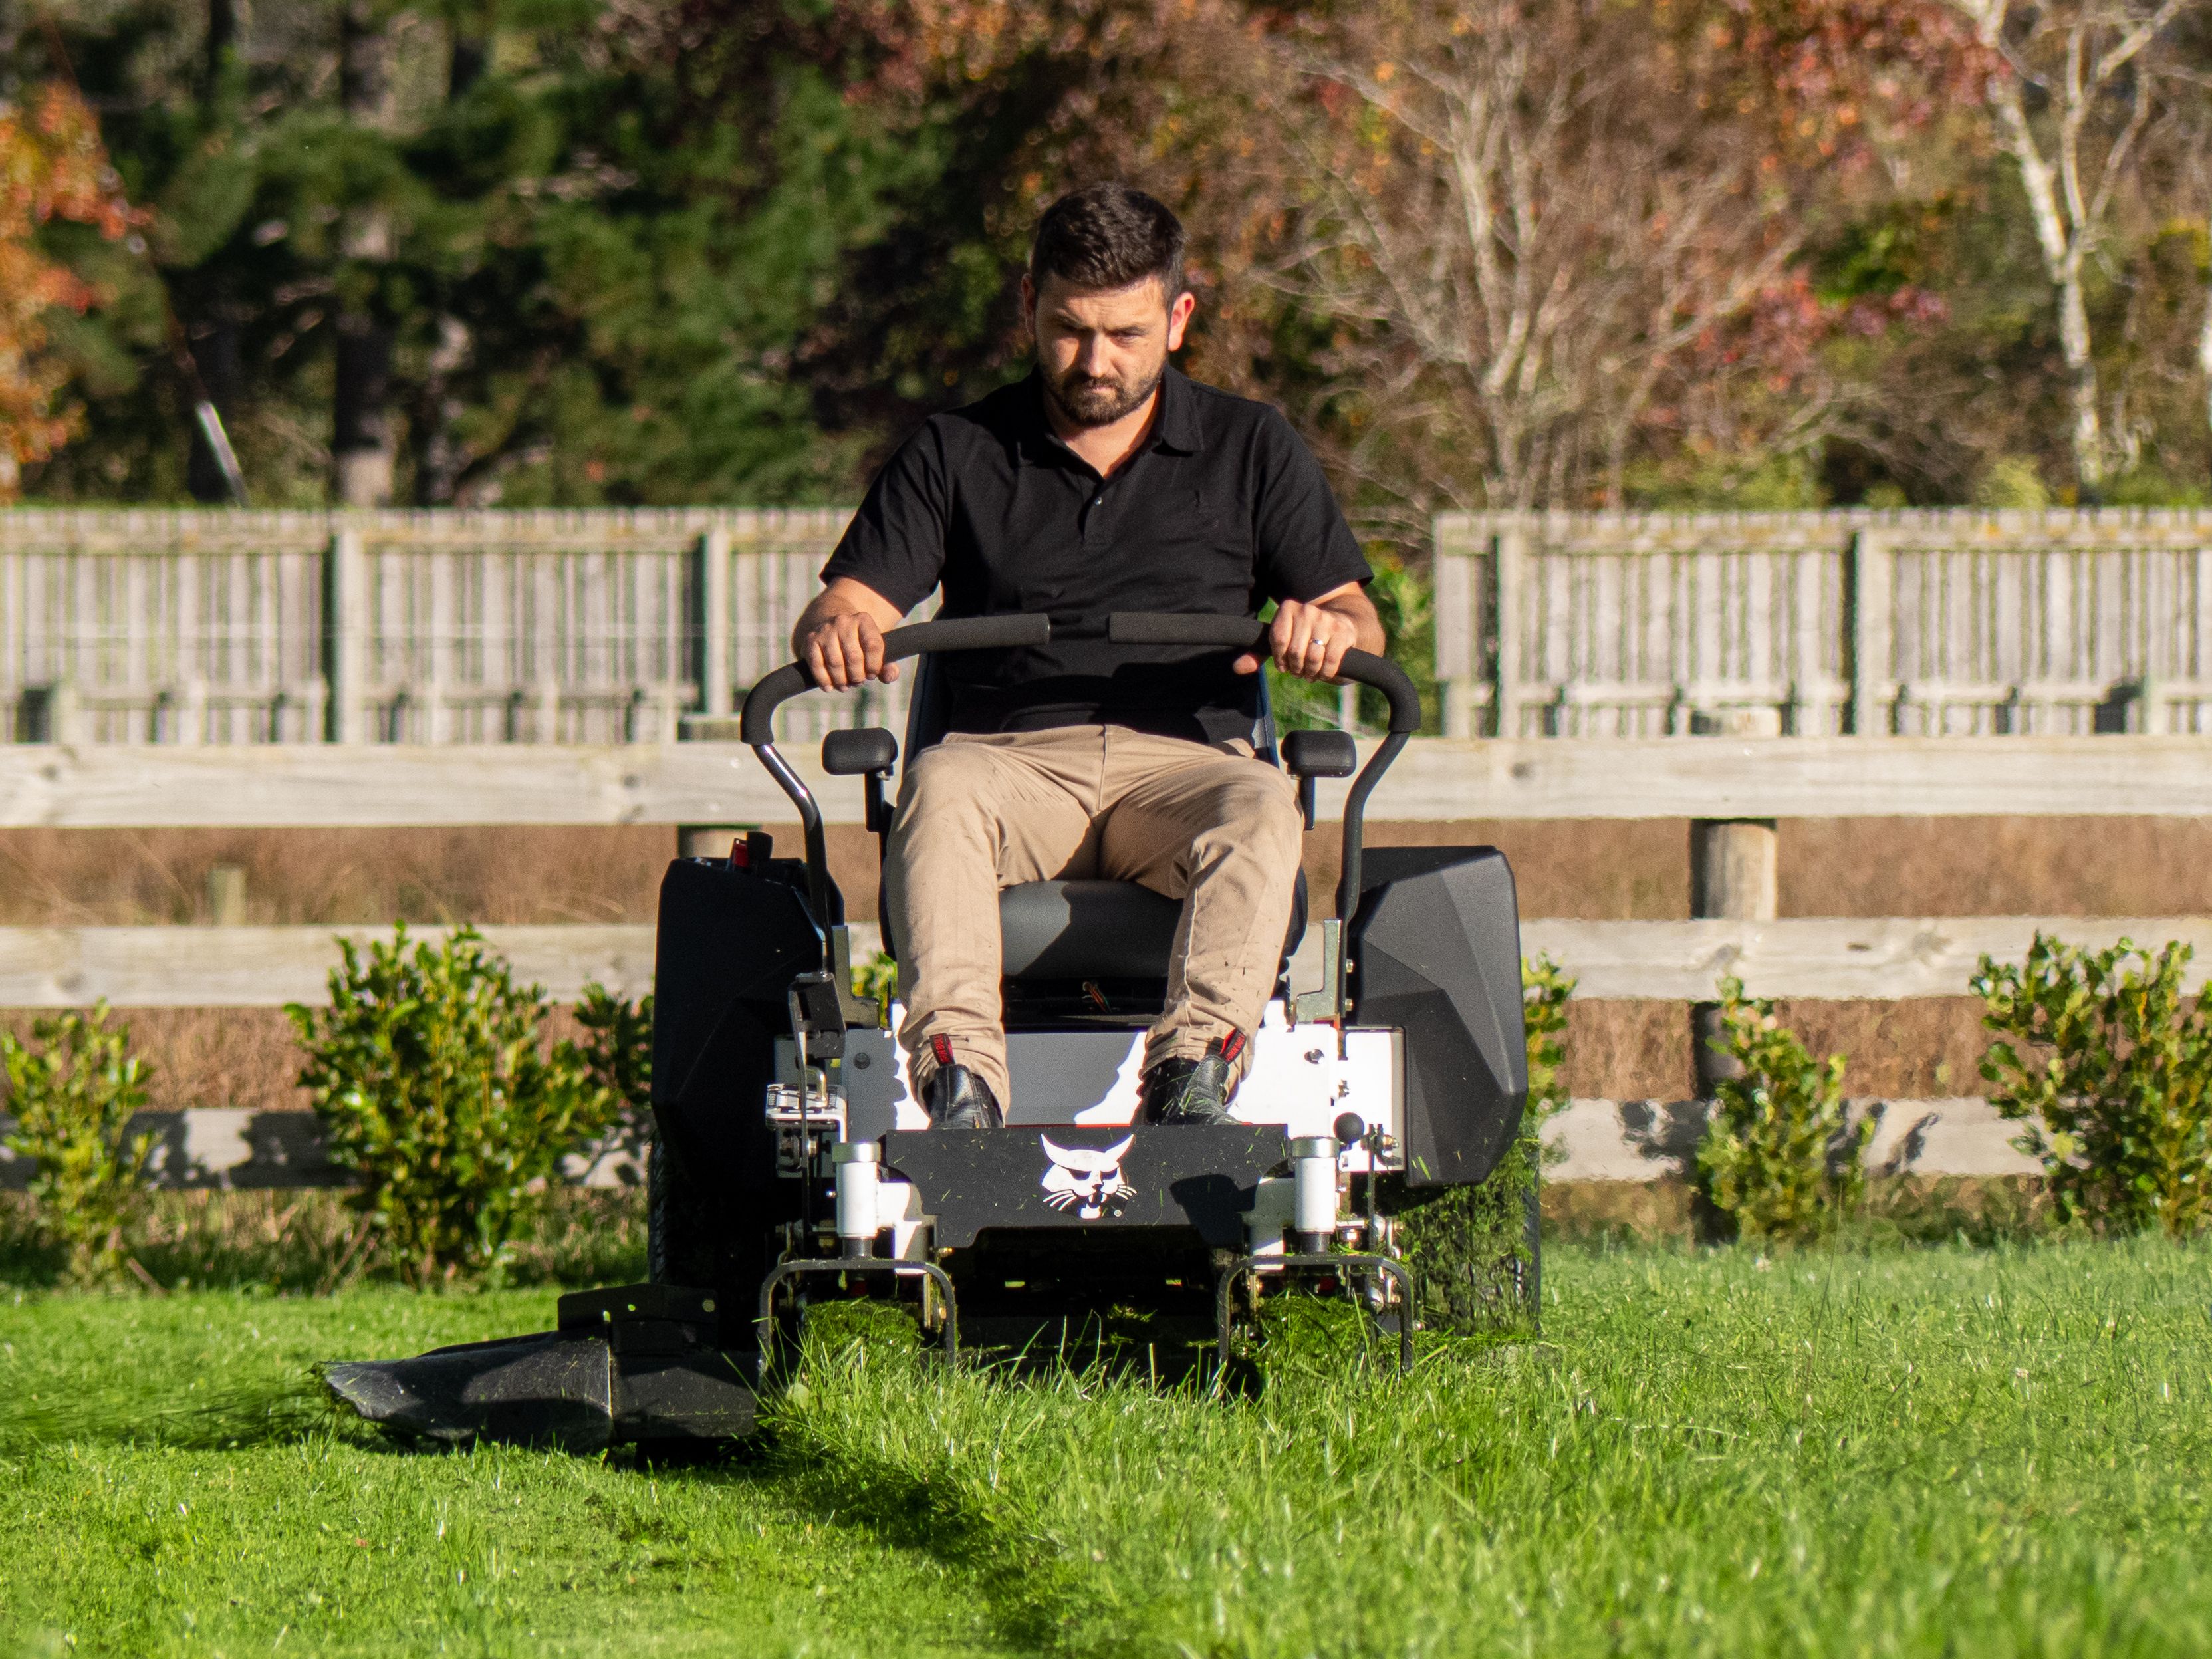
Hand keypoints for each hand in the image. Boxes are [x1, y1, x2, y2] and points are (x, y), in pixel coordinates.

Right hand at [802, 610, 899, 690]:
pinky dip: (824, 680)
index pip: (873, 646)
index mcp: (864, 620)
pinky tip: (829, 687)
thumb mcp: (874, 650)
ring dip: (841, 680)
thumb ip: (887, 666)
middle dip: (857, 676)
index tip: (872, 674)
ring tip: (845, 685)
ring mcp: (826, 630)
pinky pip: (817, 664)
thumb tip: (890, 677)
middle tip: (857, 682)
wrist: (831, 627)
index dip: (874, 666)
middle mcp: (844, 621)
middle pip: (854, 657)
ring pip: (835, 662)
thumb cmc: (858, 644)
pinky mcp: (811, 640)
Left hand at [1234, 598, 1359, 680]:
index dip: (1280, 659)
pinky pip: (1331, 660)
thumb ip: (1258, 654)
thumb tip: (1237, 668)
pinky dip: (1326, 672)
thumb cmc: (1305, 637)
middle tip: (1299, 671)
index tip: (1284, 665)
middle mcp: (1307, 610)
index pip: (1278, 640)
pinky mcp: (1343, 632)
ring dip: (1311, 672)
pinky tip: (1325, 672)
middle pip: (1295, 651)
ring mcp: (1327, 620)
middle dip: (1296, 668)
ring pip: (1312, 657)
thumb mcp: (1281, 641)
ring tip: (1311, 673)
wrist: (1343, 625)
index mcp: (1288, 608)